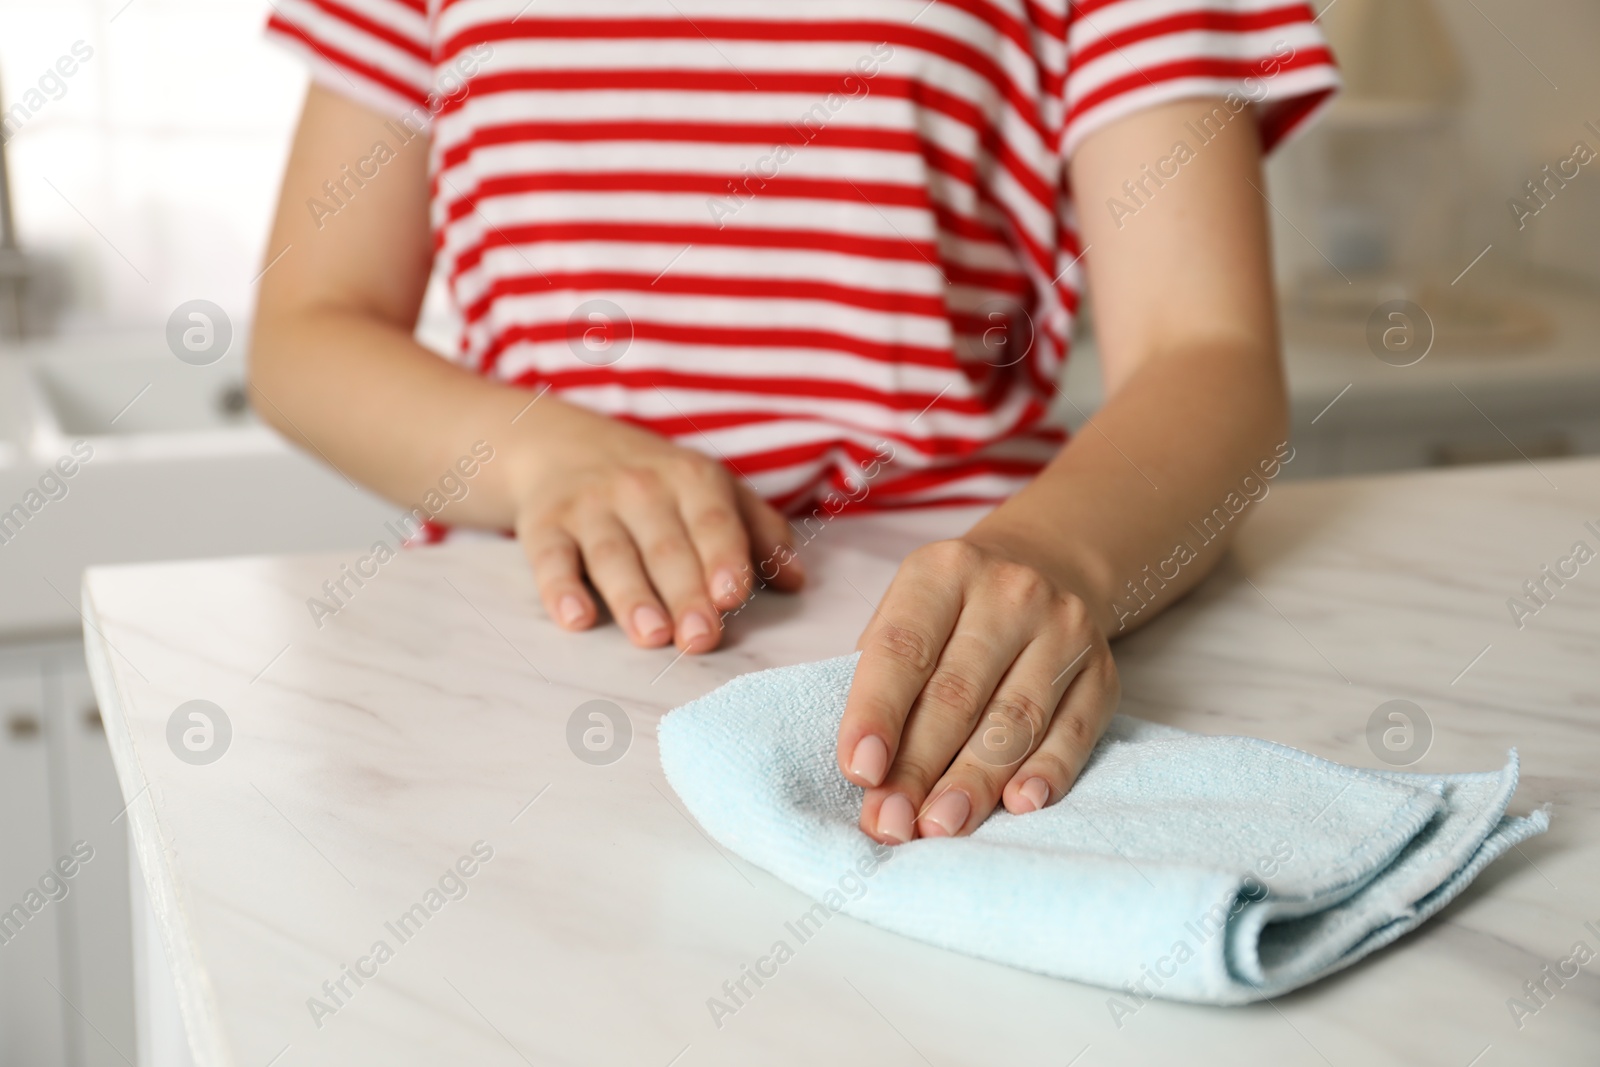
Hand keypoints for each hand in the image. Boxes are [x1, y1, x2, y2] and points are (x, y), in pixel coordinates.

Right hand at [509, 404, 803, 651]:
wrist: (562, 445)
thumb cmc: (656, 482)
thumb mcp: (712, 490)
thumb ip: (759, 533)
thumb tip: (798, 580)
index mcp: (692, 479)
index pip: (713, 521)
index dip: (724, 557)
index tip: (734, 595)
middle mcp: (640, 487)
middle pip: (666, 547)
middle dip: (685, 593)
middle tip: (700, 638)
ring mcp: (590, 505)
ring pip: (612, 555)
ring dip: (632, 596)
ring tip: (651, 635)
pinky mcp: (544, 524)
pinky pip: (550, 558)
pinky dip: (560, 588)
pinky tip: (576, 618)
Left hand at [835, 532, 1118, 842]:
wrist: (1043, 569)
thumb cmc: (951, 614)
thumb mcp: (906, 614)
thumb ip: (880, 679)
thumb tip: (867, 772)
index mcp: (944, 571)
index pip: (904, 648)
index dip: (878, 713)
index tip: (860, 772)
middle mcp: (1010, 593)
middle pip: (958, 694)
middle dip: (918, 767)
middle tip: (890, 823)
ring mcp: (1064, 630)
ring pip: (1014, 720)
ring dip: (974, 782)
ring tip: (939, 826)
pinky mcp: (1102, 673)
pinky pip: (1074, 732)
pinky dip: (1047, 772)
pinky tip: (1018, 805)